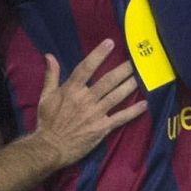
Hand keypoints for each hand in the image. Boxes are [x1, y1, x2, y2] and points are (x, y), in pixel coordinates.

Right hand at [34, 39, 145, 168]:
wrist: (50, 147)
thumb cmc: (47, 121)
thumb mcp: (45, 96)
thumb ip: (51, 75)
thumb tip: (49, 56)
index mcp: (71, 90)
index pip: (86, 67)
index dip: (98, 54)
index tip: (110, 43)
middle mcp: (85, 99)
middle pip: (108, 81)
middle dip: (123, 69)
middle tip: (136, 60)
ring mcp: (95, 114)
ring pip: (116, 96)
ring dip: (130, 85)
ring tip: (143, 76)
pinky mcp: (102, 128)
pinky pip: (120, 118)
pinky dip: (133, 111)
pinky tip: (144, 104)